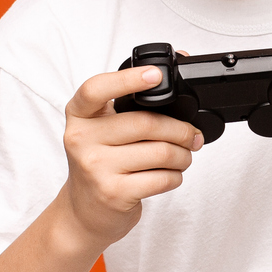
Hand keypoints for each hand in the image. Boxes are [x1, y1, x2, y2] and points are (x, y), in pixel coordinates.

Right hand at [56, 67, 202, 247]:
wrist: (83, 212)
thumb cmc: (102, 164)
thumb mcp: (102, 130)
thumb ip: (132, 103)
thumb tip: (182, 59)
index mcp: (80, 115)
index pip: (96, 89)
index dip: (128, 80)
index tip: (156, 75)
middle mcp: (81, 139)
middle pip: (147, 123)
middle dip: (182, 131)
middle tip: (192, 137)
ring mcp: (95, 167)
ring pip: (161, 152)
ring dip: (184, 156)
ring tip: (182, 158)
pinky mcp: (113, 193)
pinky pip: (163, 178)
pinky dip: (176, 176)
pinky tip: (168, 176)